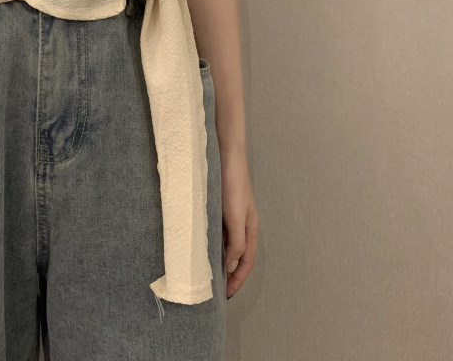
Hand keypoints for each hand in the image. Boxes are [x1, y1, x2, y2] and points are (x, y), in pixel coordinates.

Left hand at [221, 151, 259, 298]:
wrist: (225, 156)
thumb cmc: (233, 185)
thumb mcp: (236, 216)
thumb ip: (236, 241)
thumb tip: (232, 266)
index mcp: (251, 229)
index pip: (246, 262)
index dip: (238, 280)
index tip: (226, 296)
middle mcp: (242, 225)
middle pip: (238, 256)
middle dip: (230, 274)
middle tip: (216, 289)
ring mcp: (230, 216)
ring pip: (226, 244)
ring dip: (220, 260)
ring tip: (208, 273)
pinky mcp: (219, 207)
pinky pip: (217, 232)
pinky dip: (212, 244)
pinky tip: (201, 247)